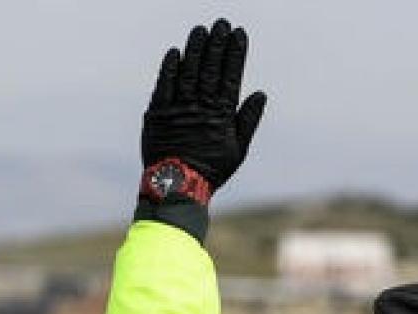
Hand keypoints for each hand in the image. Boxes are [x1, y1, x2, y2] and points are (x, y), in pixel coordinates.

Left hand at [142, 18, 267, 195]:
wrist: (176, 185)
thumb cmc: (211, 170)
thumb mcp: (238, 150)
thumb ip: (248, 120)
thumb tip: (260, 94)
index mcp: (221, 115)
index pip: (231, 76)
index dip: (235, 54)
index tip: (239, 35)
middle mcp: (200, 107)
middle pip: (210, 69)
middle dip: (217, 44)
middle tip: (221, 24)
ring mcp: (178, 108)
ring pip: (188, 72)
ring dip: (195, 49)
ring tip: (201, 30)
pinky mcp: (158, 113)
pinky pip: (164, 85)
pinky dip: (170, 68)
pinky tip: (176, 52)